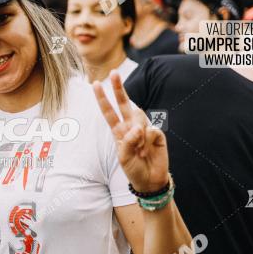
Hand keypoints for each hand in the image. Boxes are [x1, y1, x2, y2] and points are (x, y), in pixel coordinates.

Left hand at [93, 71, 168, 193]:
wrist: (150, 180)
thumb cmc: (134, 169)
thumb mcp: (123, 157)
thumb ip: (127, 142)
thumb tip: (138, 128)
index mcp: (118, 131)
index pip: (108, 112)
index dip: (102, 99)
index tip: (95, 84)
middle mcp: (130, 126)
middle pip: (124, 103)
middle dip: (119, 88)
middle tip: (113, 73)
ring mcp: (144, 129)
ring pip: (139, 117)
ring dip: (138, 134)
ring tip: (140, 150)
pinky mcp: (157, 134)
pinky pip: (151, 130)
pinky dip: (148, 140)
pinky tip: (148, 149)